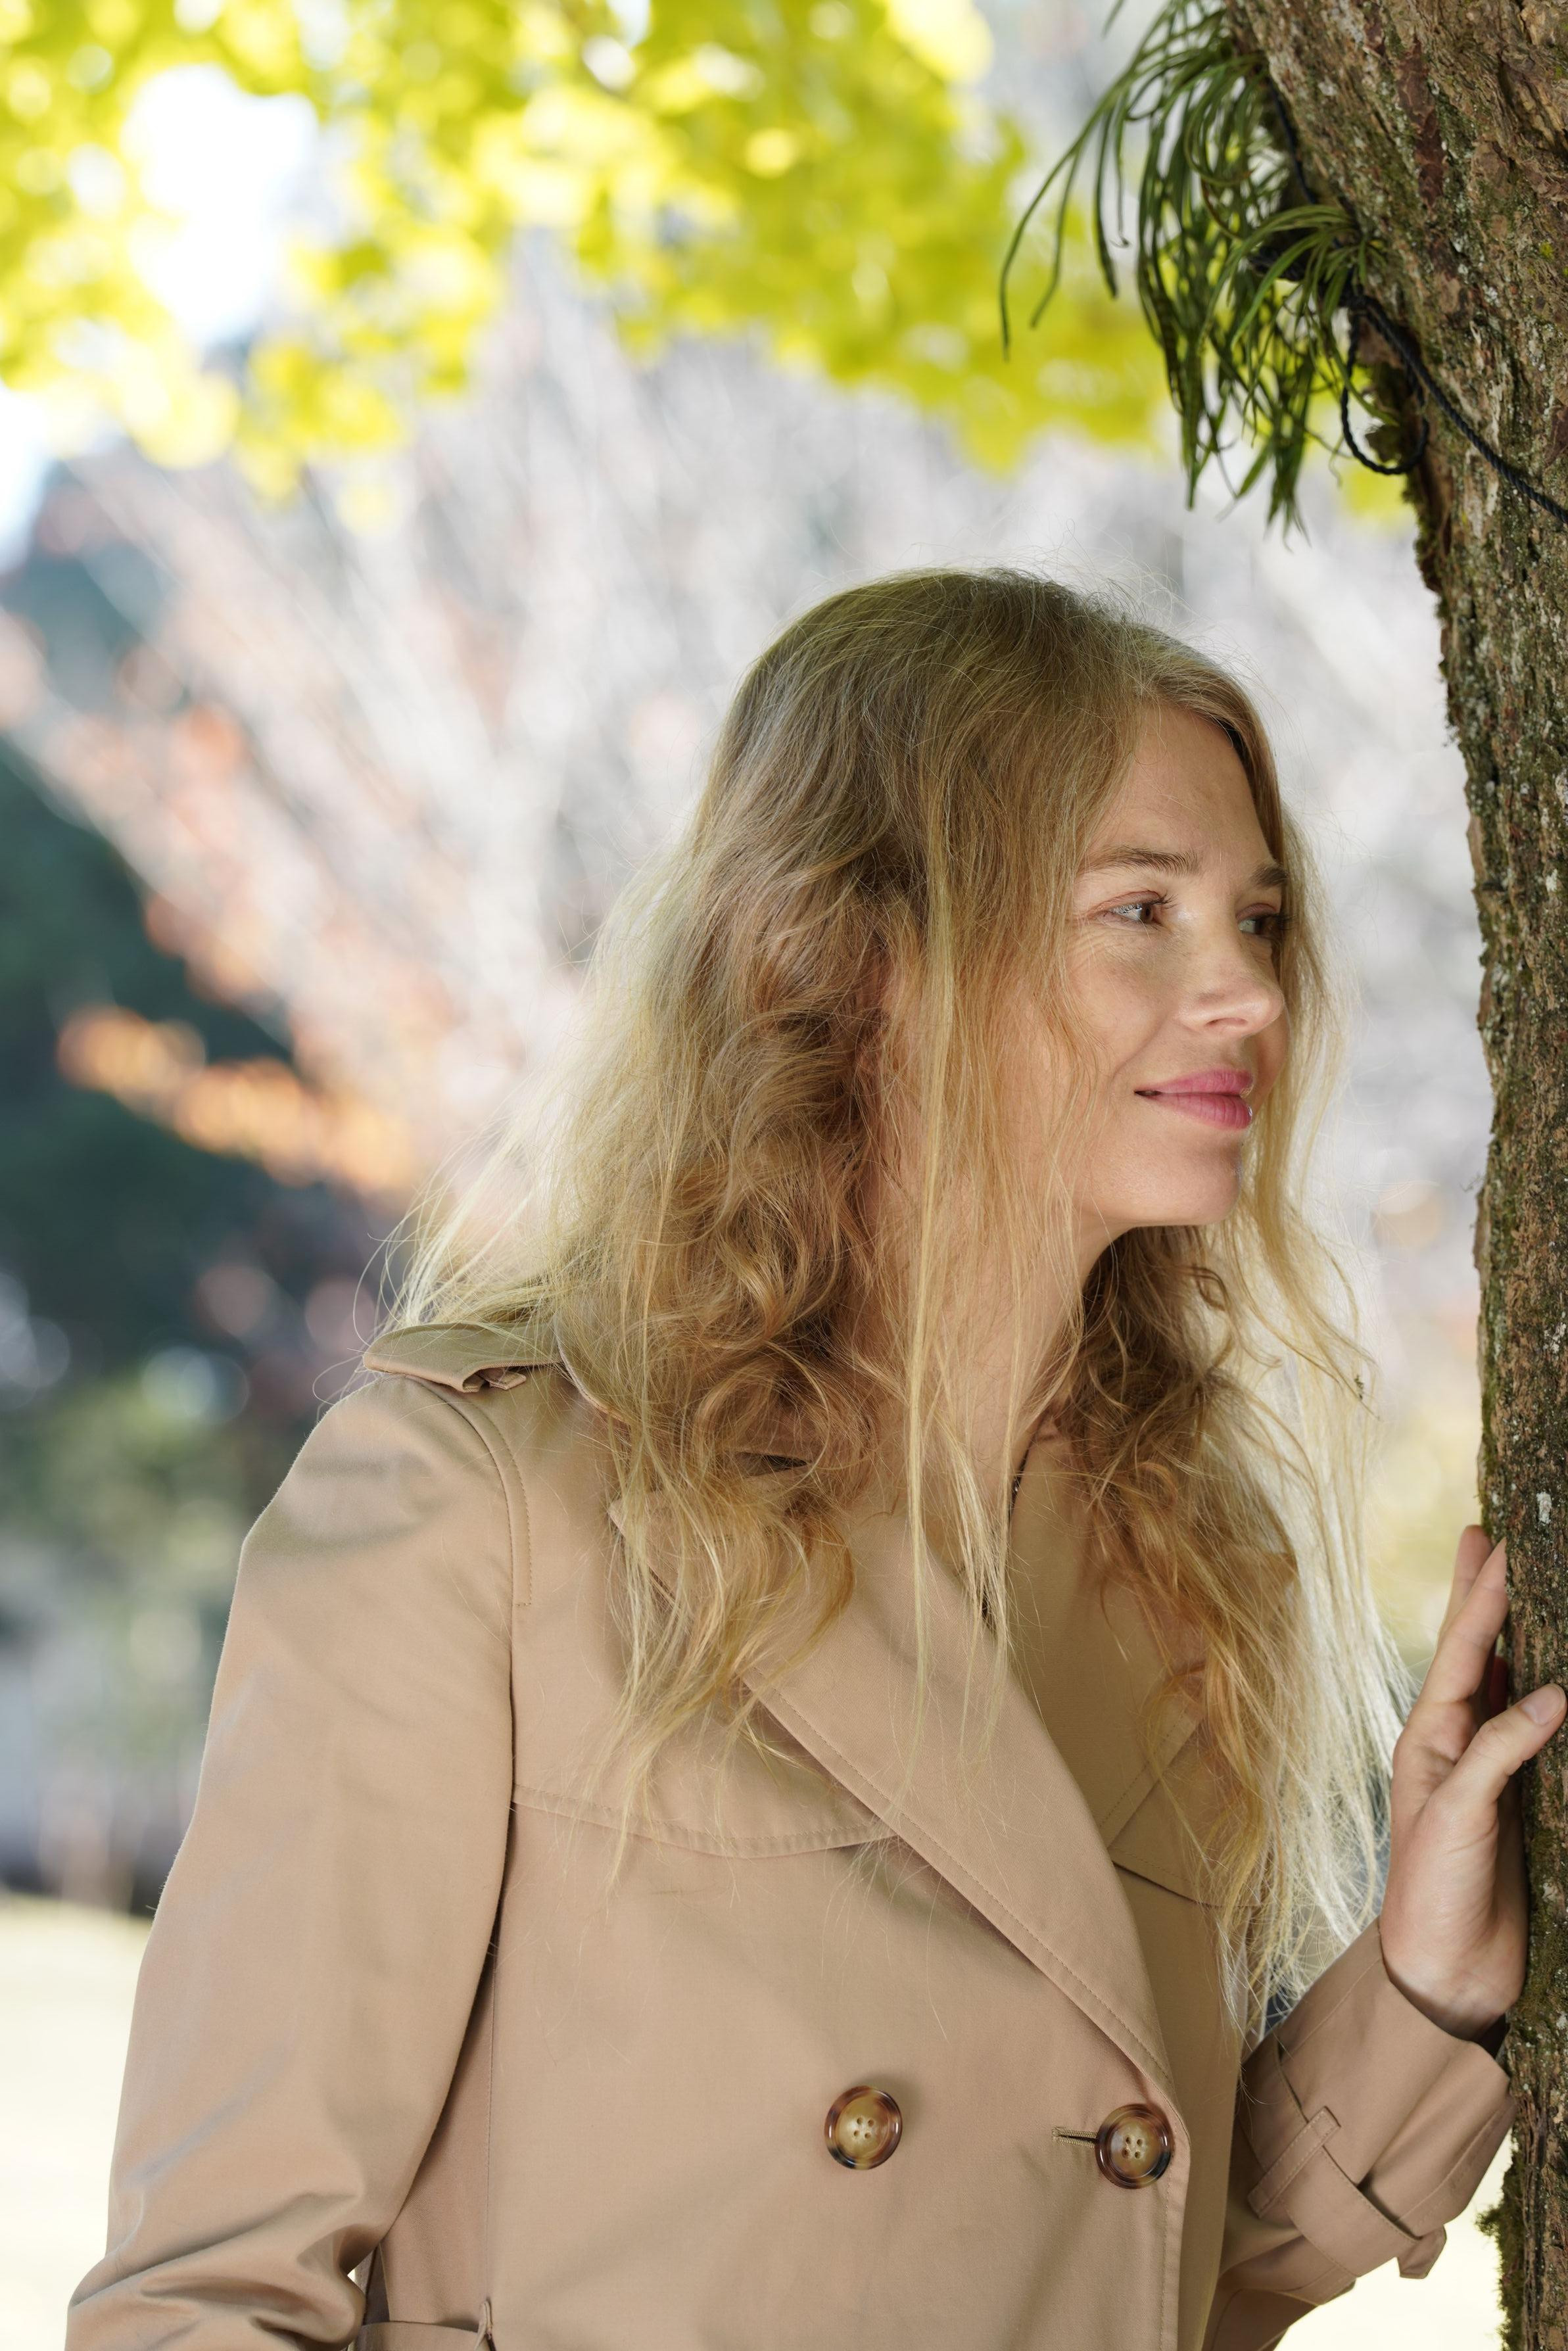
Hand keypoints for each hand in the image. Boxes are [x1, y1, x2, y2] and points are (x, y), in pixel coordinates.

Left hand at [1379, 1526, 1565, 2041]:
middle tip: (1489, 1533)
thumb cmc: (1433, 1892)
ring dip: (1521, 1637)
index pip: (1466, 1652)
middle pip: (1482, 1654)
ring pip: (1514, 1687)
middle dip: (1487, 1596)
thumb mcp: (1457, 1813)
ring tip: (1526, 1583)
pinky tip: (1563, 1678)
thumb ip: (1502, 1750)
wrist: (1448, 1972)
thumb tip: (1556, 1692)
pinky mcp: (1528, 1803)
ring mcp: (1496, 1771)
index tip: (1492, 1540)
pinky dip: (1554, 1701)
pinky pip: (1546, 1739)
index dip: (1481, 1595)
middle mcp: (1462, 1743)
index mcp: (1431, 1737)